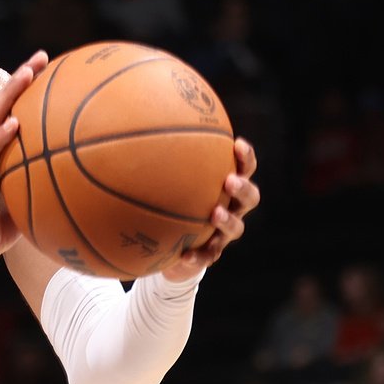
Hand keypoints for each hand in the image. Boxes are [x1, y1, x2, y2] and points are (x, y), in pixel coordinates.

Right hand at [0, 51, 48, 278]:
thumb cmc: (0, 226)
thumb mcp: (30, 198)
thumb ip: (47, 182)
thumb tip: (85, 179)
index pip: (14, 110)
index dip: (30, 88)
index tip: (53, 68)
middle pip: (3, 103)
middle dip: (21, 78)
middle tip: (42, 57)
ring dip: (10, 94)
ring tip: (27, 74)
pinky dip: (1, 137)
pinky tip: (15, 124)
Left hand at [164, 136, 258, 281]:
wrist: (169, 246)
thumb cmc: (170, 202)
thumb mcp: (165, 180)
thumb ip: (160, 157)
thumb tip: (133, 126)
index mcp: (226, 187)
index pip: (244, 168)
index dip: (246, 157)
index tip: (237, 144)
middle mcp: (231, 208)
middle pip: (250, 197)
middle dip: (243, 187)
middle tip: (229, 181)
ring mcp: (223, 234)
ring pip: (237, 228)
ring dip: (228, 221)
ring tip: (215, 214)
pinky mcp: (209, 255)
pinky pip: (208, 257)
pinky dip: (198, 256)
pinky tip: (184, 255)